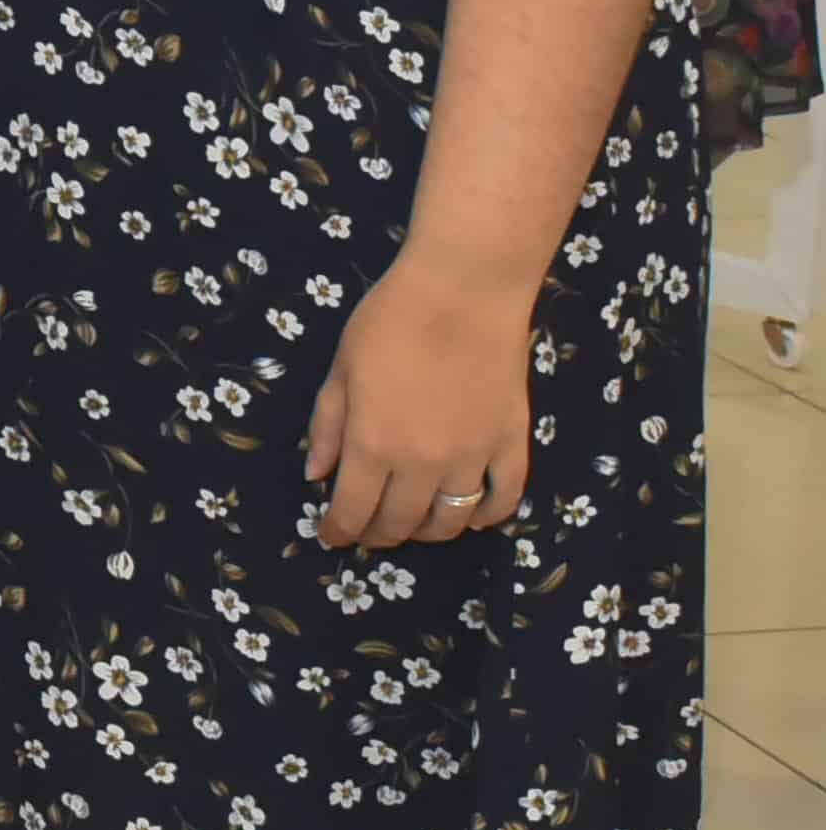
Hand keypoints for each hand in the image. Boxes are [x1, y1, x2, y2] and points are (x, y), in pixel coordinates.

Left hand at [307, 253, 534, 548]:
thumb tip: (316, 476)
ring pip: (452, 521)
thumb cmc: (390, 322)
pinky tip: (473, 518)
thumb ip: (328, 427)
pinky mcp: (512, 444)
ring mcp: (474, 459)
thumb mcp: (341, 371)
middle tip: (366, 533)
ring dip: (428, 531)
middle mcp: (424, 464)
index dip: (339, 531)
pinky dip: (489, 517)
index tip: (331, 537)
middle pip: (401, 522)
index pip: (353, 510)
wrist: (462, 292)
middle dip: (378, 535)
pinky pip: (505, 499)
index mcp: (373, 446)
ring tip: (412, 525)